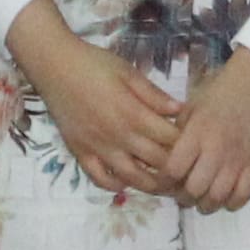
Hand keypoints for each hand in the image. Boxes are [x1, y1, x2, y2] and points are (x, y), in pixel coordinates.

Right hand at [8, 0, 179, 198]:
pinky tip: (127, 182)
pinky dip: (116, 186)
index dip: (186, 145)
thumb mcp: (129, 72)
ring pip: (132, 178)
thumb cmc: (94, 64)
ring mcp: (98, 148)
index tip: (195, 145)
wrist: (54, 66)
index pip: (170, 140)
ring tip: (164, 184)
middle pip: (156, 163)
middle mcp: (118, 136)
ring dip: (152, 185)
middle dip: (176, 168)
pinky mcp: (80, 153)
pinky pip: (100, 179)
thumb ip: (154, 95)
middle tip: (188, 169)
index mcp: (133, 114)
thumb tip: (180, 111)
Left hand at [168, 53, 249, 212]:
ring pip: (218, 197)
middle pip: (194, 188)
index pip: (173, 169)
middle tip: (182, 194)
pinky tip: (224, 198)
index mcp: (196, 133)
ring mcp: (238, 159)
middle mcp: (216, 149)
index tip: (162, 182)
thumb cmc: (218, 95)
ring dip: (205, 204)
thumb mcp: (190, 109)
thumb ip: (177, 136)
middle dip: (184, 197)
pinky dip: (231, 203)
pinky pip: (243, 195)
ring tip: (201, 200)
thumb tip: (162, 163)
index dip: (164, 182)